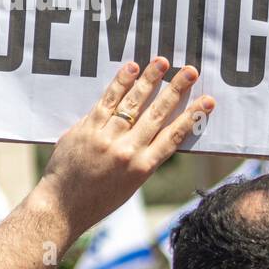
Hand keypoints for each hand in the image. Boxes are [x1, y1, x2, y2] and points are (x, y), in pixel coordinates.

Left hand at [32, 57, 214, 237]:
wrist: (62, 206)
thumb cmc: (98, 199)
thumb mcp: (132, 184)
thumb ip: (144, 157)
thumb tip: (154, 129)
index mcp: (144, 168)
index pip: (175, 136)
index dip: (193, 116)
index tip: (207, 100)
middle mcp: (128, 151)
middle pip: (157, 114)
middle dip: (176, 90)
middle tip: (190, 71)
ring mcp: (106, 139)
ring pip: (133, 103)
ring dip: (150, 80)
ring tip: (162, 62)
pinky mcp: (86, 130)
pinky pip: (107, 102)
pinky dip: (120, 84)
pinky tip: (131, 69)